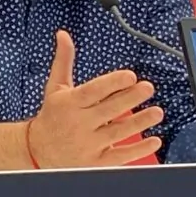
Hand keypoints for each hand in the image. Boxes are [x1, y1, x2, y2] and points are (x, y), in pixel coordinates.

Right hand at [27, 30, 163, 168]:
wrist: (38, 152)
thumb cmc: (52, 115)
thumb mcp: (55, 87)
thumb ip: (63, 60)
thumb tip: (63, 34)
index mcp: (70, 103)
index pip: (94, 91)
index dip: (112, 83)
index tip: (130, 75)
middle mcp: (79, 124)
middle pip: (109, 110)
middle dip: (130, 98)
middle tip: (148, 87)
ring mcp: (88, 144)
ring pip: (118, 132)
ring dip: (139, 122)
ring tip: (157, 112)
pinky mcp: (95, 162)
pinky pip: (120, 156)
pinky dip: (138, 150)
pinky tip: (154, 140)